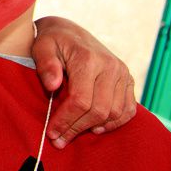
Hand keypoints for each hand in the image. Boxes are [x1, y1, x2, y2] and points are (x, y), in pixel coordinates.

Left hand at [31, 16, 135, 148]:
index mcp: (88, 58)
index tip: (51, 132)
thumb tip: (52, 86)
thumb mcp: (42, 47)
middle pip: (98, 110)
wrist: (70, 31)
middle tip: (59, 140)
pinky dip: (115, 123)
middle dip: (77, 128)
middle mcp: (110, 66)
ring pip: (115, 113)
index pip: (80, 100)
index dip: (65, 120)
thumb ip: (45, 65)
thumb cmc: (52, 41)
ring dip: (94, 127)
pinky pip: (128, 109)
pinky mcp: (128, 79)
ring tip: (73, 134)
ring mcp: (122, 73)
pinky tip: (96, 128)